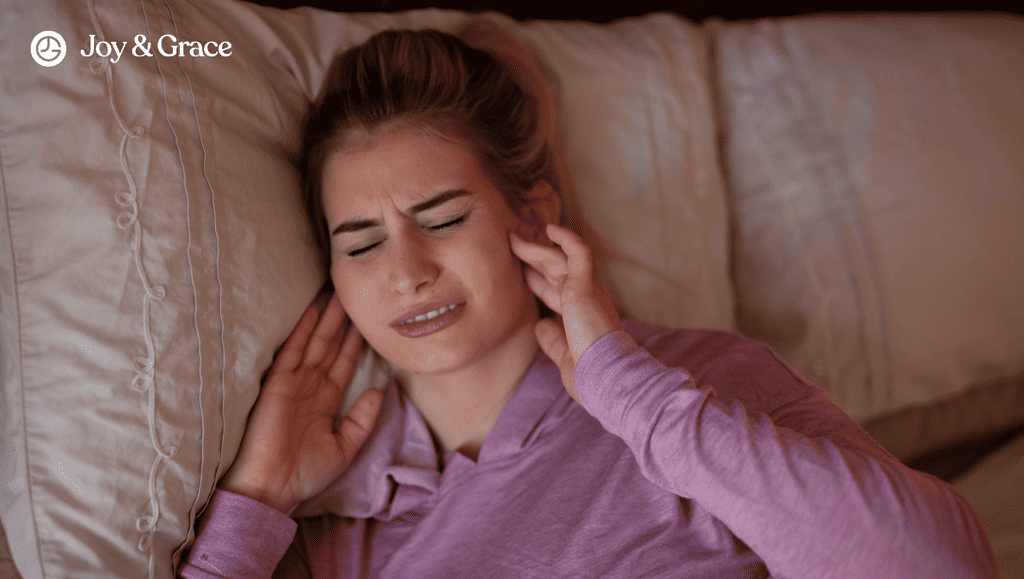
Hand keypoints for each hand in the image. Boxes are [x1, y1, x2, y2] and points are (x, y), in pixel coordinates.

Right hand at [218, 295, 383, 512]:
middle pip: (330, 348)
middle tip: (354, 297)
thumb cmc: (305, 474)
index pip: (344, 365)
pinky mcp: (278, 384)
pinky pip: (291, 351)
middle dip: (343, 323)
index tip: (367, 323)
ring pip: (315, 343)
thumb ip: (362, 419)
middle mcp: (311, 387)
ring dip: (328, 320)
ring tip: (340, 296)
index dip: (355, 344)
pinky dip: (302, 331)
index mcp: (326, 401)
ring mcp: (294, 383)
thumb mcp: (344, 447)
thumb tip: (380, 390)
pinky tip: (312, 311)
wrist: (273, 487)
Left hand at [510, 223, 622, 401]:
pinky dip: (566, 238)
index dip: (538, 282)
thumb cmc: (591, 375)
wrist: (607, 377)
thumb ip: (553, 340)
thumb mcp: (565, 356)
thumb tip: (540, 326)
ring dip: (535, 248)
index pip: (556, 292)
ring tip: (513, 237)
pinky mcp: (585, 286)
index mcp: (582, 316)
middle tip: (513, 245)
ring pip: (558, 259)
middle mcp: (587, 299)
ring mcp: (587, 291)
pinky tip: (550, 229)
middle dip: (533, 259)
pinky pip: (578, 252)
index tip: (523, 273)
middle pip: (554, 272)